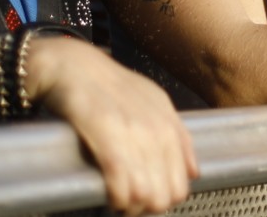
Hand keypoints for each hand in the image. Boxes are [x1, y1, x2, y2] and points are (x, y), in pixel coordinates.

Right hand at [27, 35, 197, 215]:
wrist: (72, 64)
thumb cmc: (110, 88)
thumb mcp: (154, 104)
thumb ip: (177, 136)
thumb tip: (194, 172)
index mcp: (169, 122)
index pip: (181, 181)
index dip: (165, 199)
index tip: (146, 201)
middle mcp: (155, 126)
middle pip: (164, 192)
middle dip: (148, 207)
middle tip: (130, 206)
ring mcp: (131, 127)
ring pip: (144, 191)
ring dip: (131, 205)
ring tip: (118, 202)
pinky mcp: (103, 128)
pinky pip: (119, 177)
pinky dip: (117, 195)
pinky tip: (111, 198)